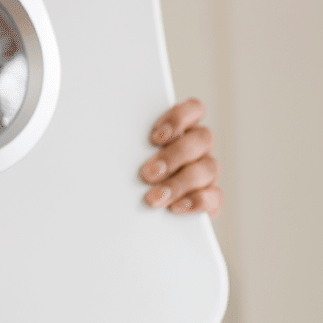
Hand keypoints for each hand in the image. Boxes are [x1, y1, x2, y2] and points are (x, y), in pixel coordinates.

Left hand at [139, 98, 222, 218]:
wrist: (135, 212)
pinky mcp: (211, 198)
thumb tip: (108, 141)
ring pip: (208, 168)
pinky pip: (214, 196)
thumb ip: (129, 147)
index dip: (179, 118)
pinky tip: (176, 207)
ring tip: (154, 197)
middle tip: (148, 173)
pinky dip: (196, 201)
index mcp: (180, 129)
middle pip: (202, 139)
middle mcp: (197, 147)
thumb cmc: (127, 174)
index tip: (155, 137)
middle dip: (174, 156)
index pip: (194, 109)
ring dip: (179, 183)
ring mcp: (206, 172)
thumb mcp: (127, 157)